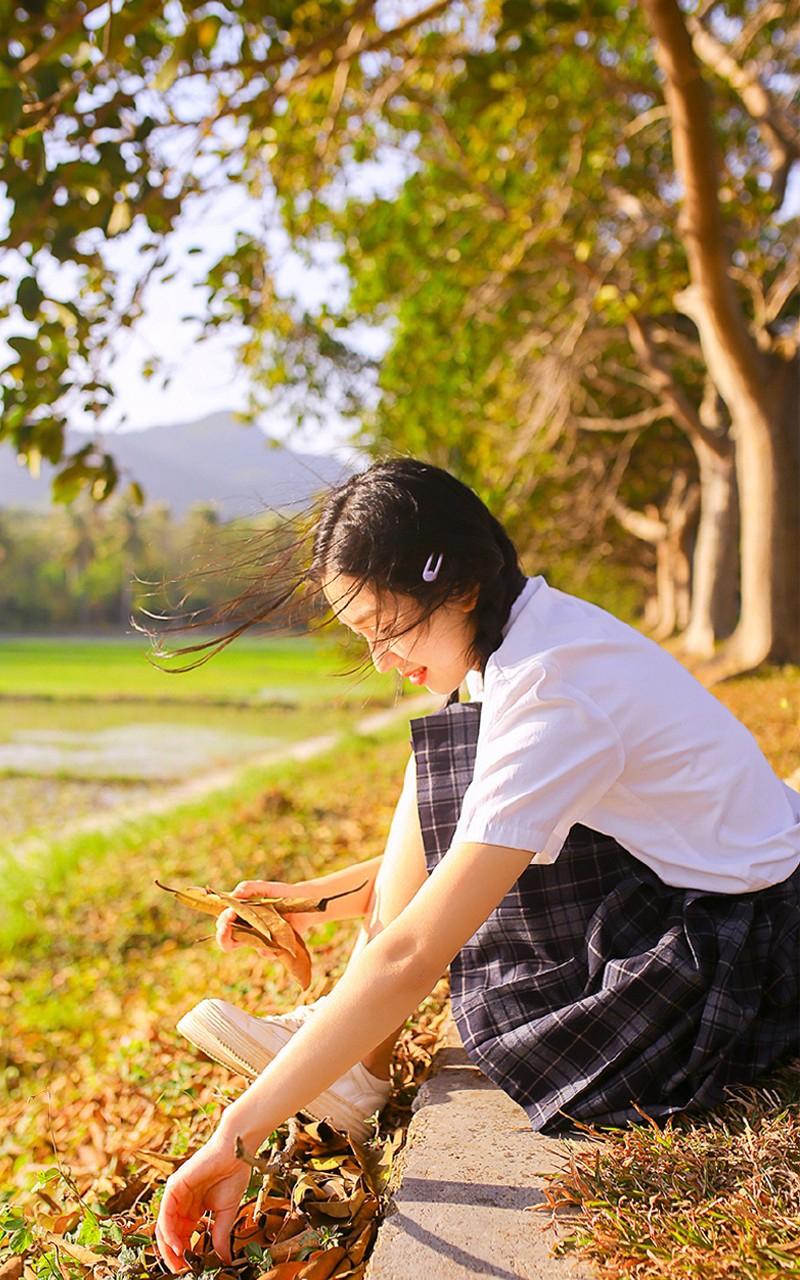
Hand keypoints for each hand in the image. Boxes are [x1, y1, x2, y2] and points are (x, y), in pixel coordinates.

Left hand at [155, 1131, 250, 1272]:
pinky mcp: (174, 1187)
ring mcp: (176, 1195)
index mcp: (192, 1209)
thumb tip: (225, 1261)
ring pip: (164, 1226)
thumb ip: (220, 1236)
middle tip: (181, 1271)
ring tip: (178, 1262)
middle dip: (174, 1255)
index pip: (182, 1236)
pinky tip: (177, 1244)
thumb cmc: (232, 1176)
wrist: (236, 1154)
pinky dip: (169, 1231)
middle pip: (170, 1234)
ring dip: (168, 1247)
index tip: (191, 1270)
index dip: (185, 1254)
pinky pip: (166, 1213)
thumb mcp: (226, 1213)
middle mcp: (181, 1203)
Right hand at [215, 879, 319, 953]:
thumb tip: (234, 894)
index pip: (223, 925)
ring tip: (266, 920)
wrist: (303, 901)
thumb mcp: (263, 887)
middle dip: (223, 936)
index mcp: (240, 917)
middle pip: (227, 942)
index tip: (228, 914)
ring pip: (248, 946)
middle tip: (228, 925)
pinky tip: (280, 930)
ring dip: (252, 935)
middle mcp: (247, 931)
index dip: (222, 924)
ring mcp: (260, 941)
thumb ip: (248, 887)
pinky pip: (266, 952)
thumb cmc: (279, 894)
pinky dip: (270, 943)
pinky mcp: (274, 949)